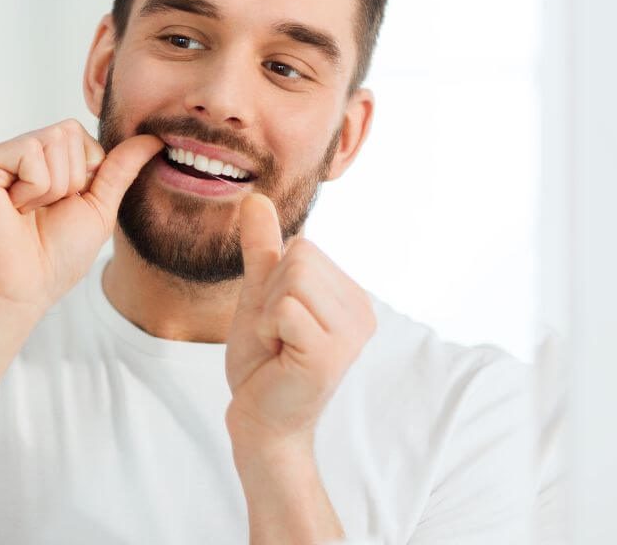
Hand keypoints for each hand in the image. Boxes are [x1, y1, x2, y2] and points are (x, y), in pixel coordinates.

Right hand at [0, 119, 163, 311]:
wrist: (23, 289)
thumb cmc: (55, 257)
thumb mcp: (98, 207)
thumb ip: (120, 169)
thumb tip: (154, 137)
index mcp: (36, 160)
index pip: (78, 133)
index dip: (85, 173)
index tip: (60, 207)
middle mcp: (12, 153)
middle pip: (68, 131)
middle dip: (70, 179)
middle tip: (42, 211)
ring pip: (52, 140)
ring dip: (54, 188)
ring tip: (27, 212)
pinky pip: (30, 152)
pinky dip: (34, 189)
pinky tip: (13, 210)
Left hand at [224, 194, 375, 451]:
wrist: (259, 417)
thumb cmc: (262, 361)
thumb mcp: (259, 294)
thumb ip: (263, 248)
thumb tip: (254, 198)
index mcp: (351, 296)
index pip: (303, 246)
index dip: (274, 281)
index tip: (279, 321)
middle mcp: (362, 311)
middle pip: (299, 256)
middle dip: (270, 295)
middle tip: (276, 336)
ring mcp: (350, 334)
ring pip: (292, 279)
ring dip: (267, 313)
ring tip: (279, 345)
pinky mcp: (329, 354)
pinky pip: (284, 309)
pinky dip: (267, 329)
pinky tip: (279, 357)